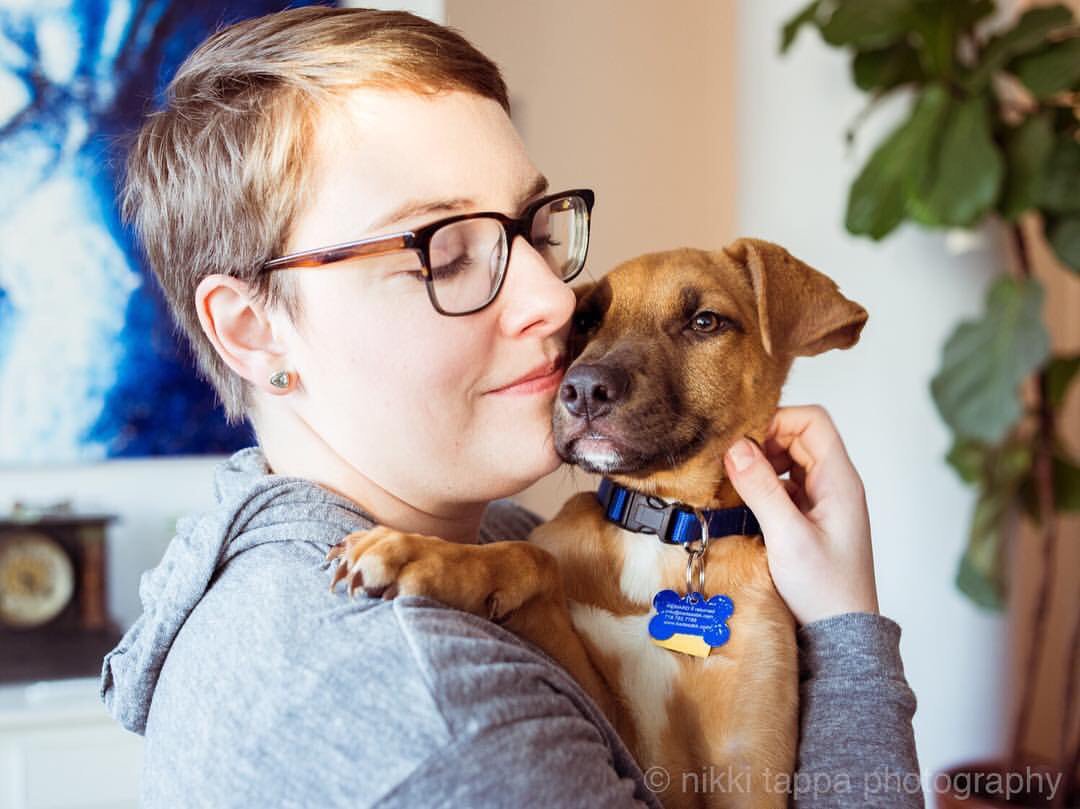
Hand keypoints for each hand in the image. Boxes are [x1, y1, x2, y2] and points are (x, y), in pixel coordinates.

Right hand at [722, 405, 879, 626]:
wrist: (839, 633)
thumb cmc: (824, 590)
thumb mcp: (787, 537)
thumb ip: (761, 489)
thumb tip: (735, 447)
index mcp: (840, 481)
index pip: (812, 421)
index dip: (777, 421)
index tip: (744, 442)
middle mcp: (834, 485)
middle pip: (798, 436)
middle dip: (763, 442)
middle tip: (732, 464)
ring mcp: (823, 501)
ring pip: (789, 460)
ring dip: (761, 464)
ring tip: (735, 484)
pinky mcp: (810, 518)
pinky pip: (785, 485)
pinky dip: (762, 486)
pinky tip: (744, 504)